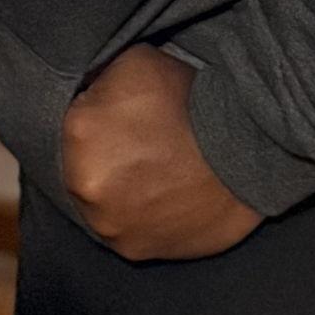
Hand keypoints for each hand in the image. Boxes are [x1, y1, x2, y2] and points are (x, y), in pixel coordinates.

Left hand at [62, 44, 261, 260]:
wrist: (247, 145)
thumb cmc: (186, 98)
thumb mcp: (129, 65)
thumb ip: (95, 83)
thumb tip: (84, 94)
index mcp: (75, 132)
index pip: (67, 128)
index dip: (91, 125)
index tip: (113, 124)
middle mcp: (84, 184)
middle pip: (77, 170)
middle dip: (100, 161)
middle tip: (132, 153)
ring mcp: (110, 224)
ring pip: (100, 205)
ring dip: (117, 195)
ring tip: (149, 179)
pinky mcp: (138, 250)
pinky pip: (127, 231)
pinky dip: (140, 219)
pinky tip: (160, 201)